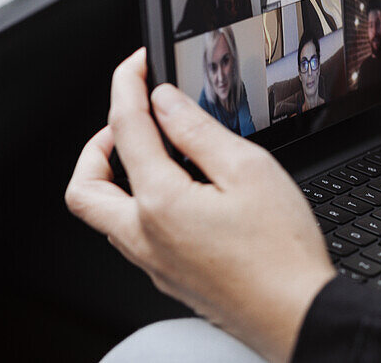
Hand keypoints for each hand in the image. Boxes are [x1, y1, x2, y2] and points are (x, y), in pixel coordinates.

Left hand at [65, 49, 334, 362]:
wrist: (298, 316)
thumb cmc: (282, 253)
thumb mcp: (248, 170)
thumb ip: (198, 131)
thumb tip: (165, 102)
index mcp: (160, 204)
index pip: (125, 129)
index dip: (127, 85)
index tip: (137, 65)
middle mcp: (144, 237)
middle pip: (83, 187)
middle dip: (94, 145)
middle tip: (125, 121)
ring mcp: (153, 263)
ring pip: (103, 216)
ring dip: (113, 176)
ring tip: (150, 151)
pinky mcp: (169, 277)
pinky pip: (131, 235)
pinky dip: (138, 203)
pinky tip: (176, 190)